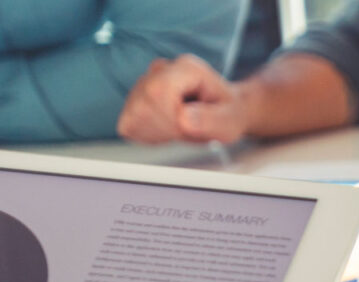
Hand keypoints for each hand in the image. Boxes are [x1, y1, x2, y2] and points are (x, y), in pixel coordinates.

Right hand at [118, 55, 249, 143]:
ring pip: (133, 116)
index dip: (170, 118)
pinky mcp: (132, 101)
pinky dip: (148, 136)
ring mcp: (142, 83)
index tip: (189, 128)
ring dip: (158, 133)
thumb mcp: (230, 119)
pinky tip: (167, 130)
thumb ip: (212, 119)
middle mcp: (160, 69)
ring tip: (181, 128)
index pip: (158, 91)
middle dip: (166, 129)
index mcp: (186, 68)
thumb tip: (184, 118)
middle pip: (143, 105)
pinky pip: (128, 125)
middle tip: (188, 130)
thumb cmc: (226, 113)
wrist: (222, 111)